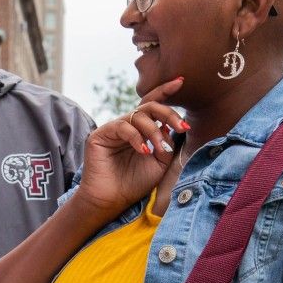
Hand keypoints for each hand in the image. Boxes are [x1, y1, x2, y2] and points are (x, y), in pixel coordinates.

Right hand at [73, 77, 186, 217]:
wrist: (112, 201)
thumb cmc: (134, 184)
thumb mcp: (160, 163)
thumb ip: (167, 143)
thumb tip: (172, 126)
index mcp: (142, 130)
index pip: (154, 105)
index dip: (166, 91)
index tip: (181, 81)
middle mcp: (128, 126)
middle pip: (149, 106)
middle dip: (168, 113)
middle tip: (182, 126)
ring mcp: (113, 129)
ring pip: (138, 116)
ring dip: (153, 131)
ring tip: (159, 149)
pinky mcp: (100, 135)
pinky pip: (122, 126)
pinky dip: (136, 137)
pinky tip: (143, 151)